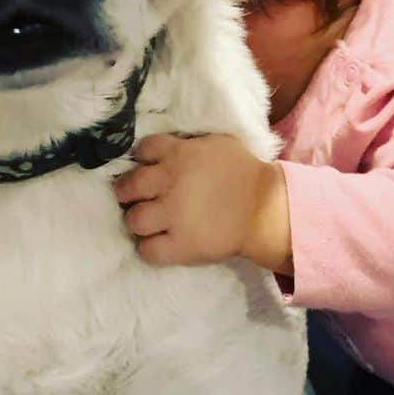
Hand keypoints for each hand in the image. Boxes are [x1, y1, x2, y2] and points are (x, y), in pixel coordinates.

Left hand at [114, 133, 291, 271]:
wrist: (266, 208)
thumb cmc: (245, 172)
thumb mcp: (217, 144)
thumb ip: (188, 144)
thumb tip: (168, 149)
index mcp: (178, 154)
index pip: (142, 150)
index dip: (141, 159)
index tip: (146, 167)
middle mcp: (169, 183)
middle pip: (128, 186)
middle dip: (127, 192)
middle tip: (136, 198)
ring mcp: (173, 216)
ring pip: (133, 220)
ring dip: (137, 221)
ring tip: (148, 223)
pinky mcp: (180, 246)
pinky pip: (148, 251)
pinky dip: (149, 248)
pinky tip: (158, 244)